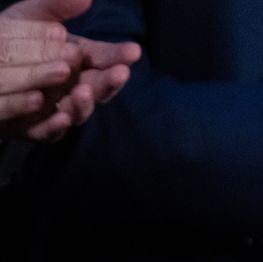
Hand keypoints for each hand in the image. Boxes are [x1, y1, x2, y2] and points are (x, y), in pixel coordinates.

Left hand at [0, 0, 139, 140]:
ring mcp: (57, 109)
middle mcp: (73, 88)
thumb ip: (56, 6)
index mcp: (78, 61)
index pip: (105, 59)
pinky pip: (48, 131)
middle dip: (110, 81)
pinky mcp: (34, 128)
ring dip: (84, 105)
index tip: (133, 50)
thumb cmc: (9, 40)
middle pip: (98, 88)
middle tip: (120, 73)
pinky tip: (61, 118)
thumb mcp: (30, 16)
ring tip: (83, 92)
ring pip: (78, 112)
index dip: (119, 55)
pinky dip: (56, 127)